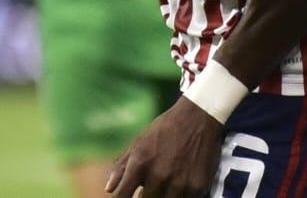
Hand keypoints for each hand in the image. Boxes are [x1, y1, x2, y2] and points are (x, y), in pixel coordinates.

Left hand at [106, 97, 225, 197]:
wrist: (198, 117)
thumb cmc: (164, 129)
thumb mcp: (139, 142)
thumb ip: (122, 167)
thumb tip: (109, 189)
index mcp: (140, 163)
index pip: (122, 196)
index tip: (125, 196)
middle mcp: (158, 175)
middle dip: (144, 196)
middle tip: (151, 184)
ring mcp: (179, 183)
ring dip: (162, 196)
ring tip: (165, 181)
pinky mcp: (197, 187)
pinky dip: (179, 195)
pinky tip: (179, 182)